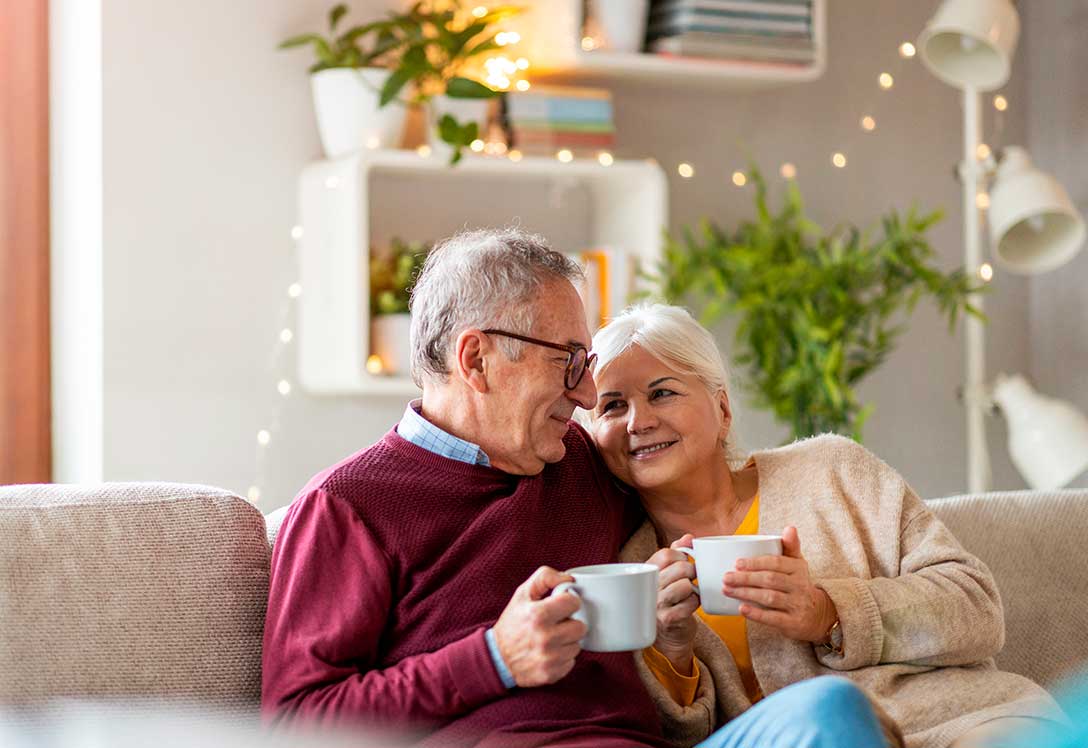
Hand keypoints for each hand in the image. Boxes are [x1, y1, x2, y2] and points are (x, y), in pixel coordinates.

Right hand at [492, 566, 587, 687]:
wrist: (496, 658)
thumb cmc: (512, 623)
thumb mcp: (522, 594)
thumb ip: (545, 578)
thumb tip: (569, 579)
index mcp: (538, 615)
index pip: (574, 603)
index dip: (569, 602)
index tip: (562, 605)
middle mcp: (545, 638)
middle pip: (581, 627)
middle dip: (570, 624)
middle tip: (557, 624)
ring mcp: (549, 658)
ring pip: (577, 646)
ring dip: (567, 642)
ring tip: (552, 639)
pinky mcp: (551, 674)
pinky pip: (571, 662)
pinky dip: (563, 657)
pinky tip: (550, 653)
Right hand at [646, 534, 699, 673]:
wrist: (668, 635)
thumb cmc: (670, 598)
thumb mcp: (668, 573)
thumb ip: (677, 552)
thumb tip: (689, 537)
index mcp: (646, 572)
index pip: (666, 553)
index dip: (682, 555)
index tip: (685, 562)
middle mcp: (648, 588)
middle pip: (680, 568)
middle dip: (692, 571)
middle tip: (692, 578)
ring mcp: (657, 604)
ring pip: (685, 585)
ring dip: (693, 588)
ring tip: (689, 592)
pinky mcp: (668, 619)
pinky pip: (691, 603)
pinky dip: (695, 603)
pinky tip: (690, 605)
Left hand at [722, 526, 837, 642]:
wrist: (819, 615)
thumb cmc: (798, 584)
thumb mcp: (798, 565)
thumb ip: (791, 546)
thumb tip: (789, 527)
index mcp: (798, 568)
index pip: (776, 563)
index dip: (756, 563)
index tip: (737, 563)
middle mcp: (800, 586)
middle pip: (770, 580)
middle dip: (746, 578)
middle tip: (726, 577)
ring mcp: (798, 605)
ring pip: (770, 598)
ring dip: (746, 594)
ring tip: (727, 590)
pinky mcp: (794, 623)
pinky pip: (773, 618)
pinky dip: (756, 614)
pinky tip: (742, 609)